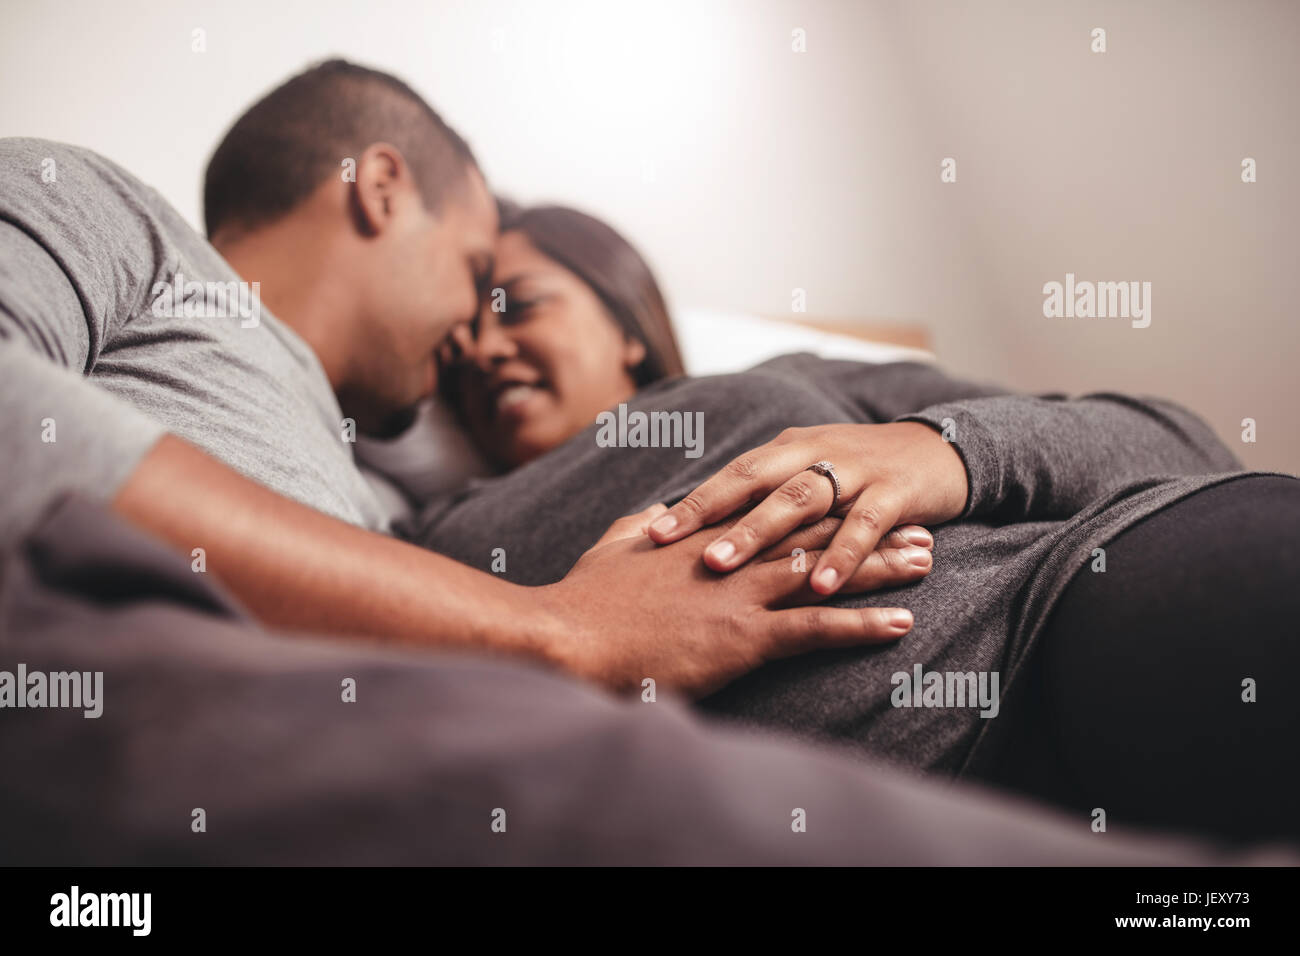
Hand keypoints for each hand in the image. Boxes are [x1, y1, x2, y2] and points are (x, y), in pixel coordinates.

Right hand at [537, 504, 934, 696]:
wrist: (569, 635)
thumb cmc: (584, 598)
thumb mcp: (613, 546)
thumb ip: (642, 525)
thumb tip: (657, 513)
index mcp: (705, 536)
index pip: (777, 513)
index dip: (823, 506)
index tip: (859, 500)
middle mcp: (733, 557)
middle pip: (815, 534)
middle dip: (869, 530)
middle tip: (916, 525)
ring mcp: (741, 594)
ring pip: (827, 572)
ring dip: (881, 567)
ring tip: (925, 563)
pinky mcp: (744, 636)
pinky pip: (816, 629)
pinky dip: (862, 625)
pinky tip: (901, 623)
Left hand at [646, 422, 967, 596]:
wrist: (938, 452)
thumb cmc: (859, 472)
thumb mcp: (807, 472)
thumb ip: (762, 495)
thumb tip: (706, 525)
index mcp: (787, 450)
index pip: (731, 476)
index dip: (692, 503)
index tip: (649, 535)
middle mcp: (814, 453)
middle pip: (756, 482)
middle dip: (713, 516)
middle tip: (674, 548)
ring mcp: (855, 471)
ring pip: (802, 500)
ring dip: (762, 535)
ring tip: (725, 567)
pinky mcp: (895, 494)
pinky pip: (865, 525)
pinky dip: (842, 556)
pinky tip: (821, 588)